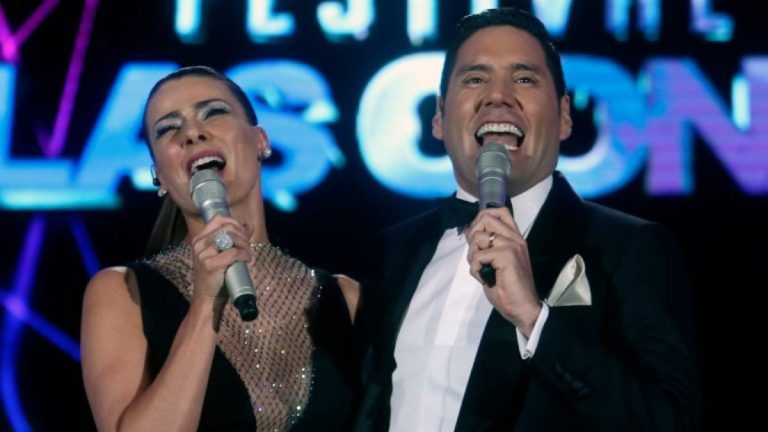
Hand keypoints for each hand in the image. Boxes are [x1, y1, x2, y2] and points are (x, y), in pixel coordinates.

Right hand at [189, 214, 253, 299]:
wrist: (208, 298)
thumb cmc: (217, 275)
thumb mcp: (223, 253)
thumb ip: (234, 238)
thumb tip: (249, 224)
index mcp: (199, 239)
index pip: (219, 218)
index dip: (235, 223)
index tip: (243, 234)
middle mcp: (199, 244)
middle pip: (228, 227)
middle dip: (243, 234)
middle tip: (248, 245)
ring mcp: (203, 254)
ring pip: (231, 238)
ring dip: (245, 244)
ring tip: (247, 253)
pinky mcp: (210, 264)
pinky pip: (234, 252)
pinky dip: (245, 254)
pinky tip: (247, 259)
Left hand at [466, 207, 540, 335]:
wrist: (522, 307)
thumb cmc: (507, 287)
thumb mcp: (494, 261)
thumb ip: (486, 245)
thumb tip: (469, 230)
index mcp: (514, 237)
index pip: (499, 211)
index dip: (482, 218)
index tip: (477, 237)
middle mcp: (515, 237)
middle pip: (485, 218)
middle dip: (473, 236)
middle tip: (477, 255)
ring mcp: (512, 245)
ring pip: (478, 237)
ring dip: (472, 255)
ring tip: (481, 269)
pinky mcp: (507, 256)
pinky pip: (478, 255)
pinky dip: (475, 269)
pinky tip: (484, 278)